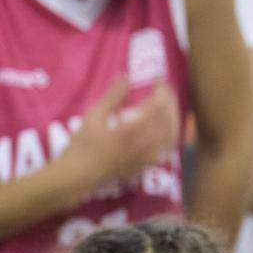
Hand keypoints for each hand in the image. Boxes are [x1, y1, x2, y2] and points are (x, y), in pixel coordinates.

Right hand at [59, 76, 180, 189]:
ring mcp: (146, 157)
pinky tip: (167, 128)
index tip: (159, 79)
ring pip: (171, 136)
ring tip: (168, 105)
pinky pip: (167, 150)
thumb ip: (112, 96)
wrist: (78, 176)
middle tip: (165, 89)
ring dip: (173, 117)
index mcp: (130, 131)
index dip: (162, 91)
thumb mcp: (93, 116)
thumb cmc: (82, 145)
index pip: (157, 107)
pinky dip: (171, 135)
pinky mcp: (146, 166)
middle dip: (171, 102)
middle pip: (169, 120)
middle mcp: (143, 145)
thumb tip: (126, 76)